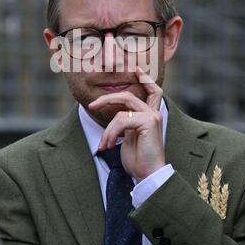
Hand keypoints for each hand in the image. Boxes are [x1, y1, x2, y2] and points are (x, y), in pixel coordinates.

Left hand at [88, 66, 164, 181]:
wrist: (148, 175)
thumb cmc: (138, 160)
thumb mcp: (129, 138)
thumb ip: (125, 124)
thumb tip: (114, 116)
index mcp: (150, 115)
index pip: (152, 91)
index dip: (145, 78)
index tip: (136, 69)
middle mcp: (153, 113)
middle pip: (128, 95)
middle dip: (107, 98)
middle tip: (91, 106)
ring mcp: (152, 117)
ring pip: (121, 110)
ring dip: (108, 129)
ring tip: (104, 145)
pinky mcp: (149, 122)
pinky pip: (121, 120)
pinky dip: (110, 133)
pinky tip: (109, 146)